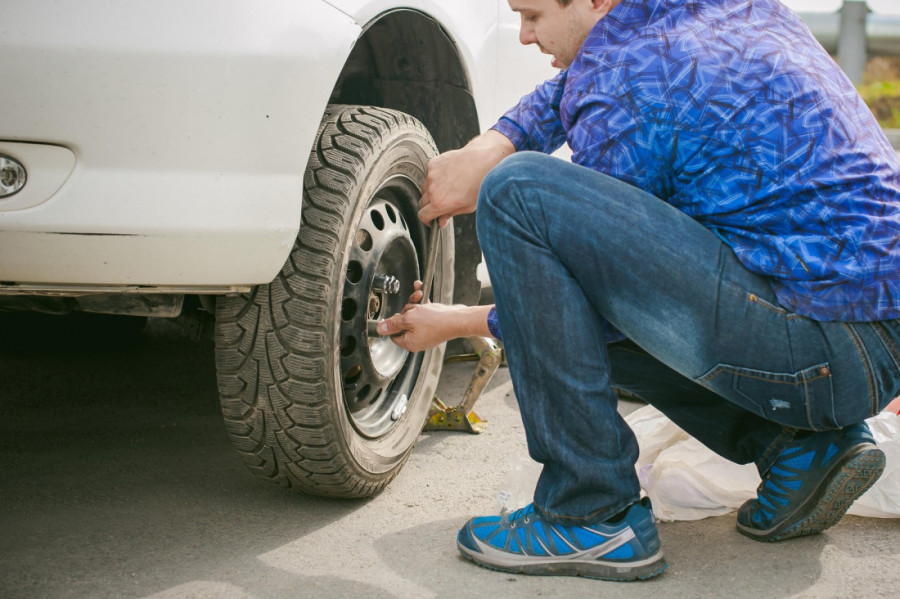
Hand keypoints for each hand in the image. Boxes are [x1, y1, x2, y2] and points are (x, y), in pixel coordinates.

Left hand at [376, 282, 494, 351]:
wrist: (458, 318)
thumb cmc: (436, 321)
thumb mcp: (408, 319)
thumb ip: (393, 324)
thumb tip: (380, 329)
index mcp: (410, 343)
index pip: (394, 334)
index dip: (394, 322)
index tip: (398, 314)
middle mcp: (418, 340)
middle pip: (404, 323)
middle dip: (408, 310)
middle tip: (413, 307)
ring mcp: (426, 332)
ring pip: (414, 315)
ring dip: (416, 305)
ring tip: (421, 299)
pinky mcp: (434, 325)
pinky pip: (424, 313)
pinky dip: (423, 304)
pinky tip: (422, 291)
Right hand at [418, 130, 514, 226]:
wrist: (482, 161)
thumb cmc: (479, 184)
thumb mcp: (467, 206)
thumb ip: (450, 214)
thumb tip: (441, 221)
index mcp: (439, 203)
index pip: (423, 215)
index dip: (427, 219)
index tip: (431, 220)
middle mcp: (432, 190)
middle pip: (422, 202)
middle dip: (429, 206)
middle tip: (441, 204)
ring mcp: (431, 175)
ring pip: (425, 188)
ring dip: (432, 191)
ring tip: (449, 187)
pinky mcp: (433, 164)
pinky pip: (430, 174)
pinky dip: (436, 177)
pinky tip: (449, 175)